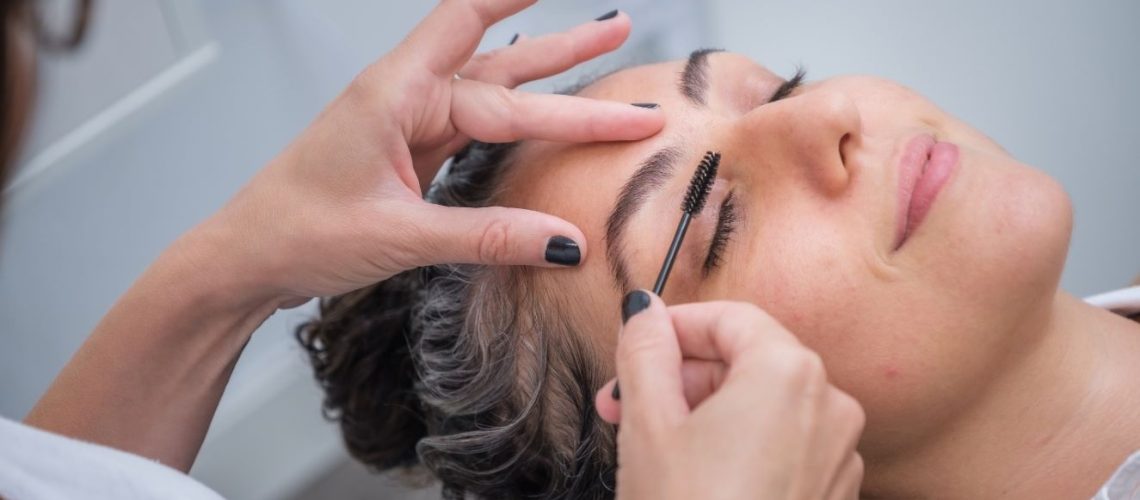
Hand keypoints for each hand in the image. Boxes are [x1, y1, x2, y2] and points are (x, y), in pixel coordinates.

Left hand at [181, 0, 662, 307]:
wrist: (247, 255)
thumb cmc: (299, 231)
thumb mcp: (400, 237)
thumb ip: (487, 235)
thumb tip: (566, 241)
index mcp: (395, 96)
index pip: (492, 69)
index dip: (545, 44)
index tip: (581, 4)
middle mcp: (405, 97)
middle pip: (500, 63)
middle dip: (565, 51)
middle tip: (623, 30)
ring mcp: (409, 123)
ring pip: (492, 89)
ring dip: (546, 73)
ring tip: (601, 46)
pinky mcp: (411, 151)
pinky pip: (475, 124)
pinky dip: (515, 114)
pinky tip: (539, 106)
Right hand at [595, 293, 864, 499]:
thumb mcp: (648, 422)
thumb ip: (645, 350)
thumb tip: (644, 311)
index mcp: (788, 372)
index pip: (729, 317)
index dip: (674, 327)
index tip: (636, 344)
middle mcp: (828, 404)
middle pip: (746, 359)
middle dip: (681, 375)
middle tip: (625, 401)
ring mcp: (837, 452)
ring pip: (762, 403)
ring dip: (704, 410)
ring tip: (653, 441)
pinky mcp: (831, 490)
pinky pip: (782, 442)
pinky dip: (738, 443)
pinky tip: (695, 472)